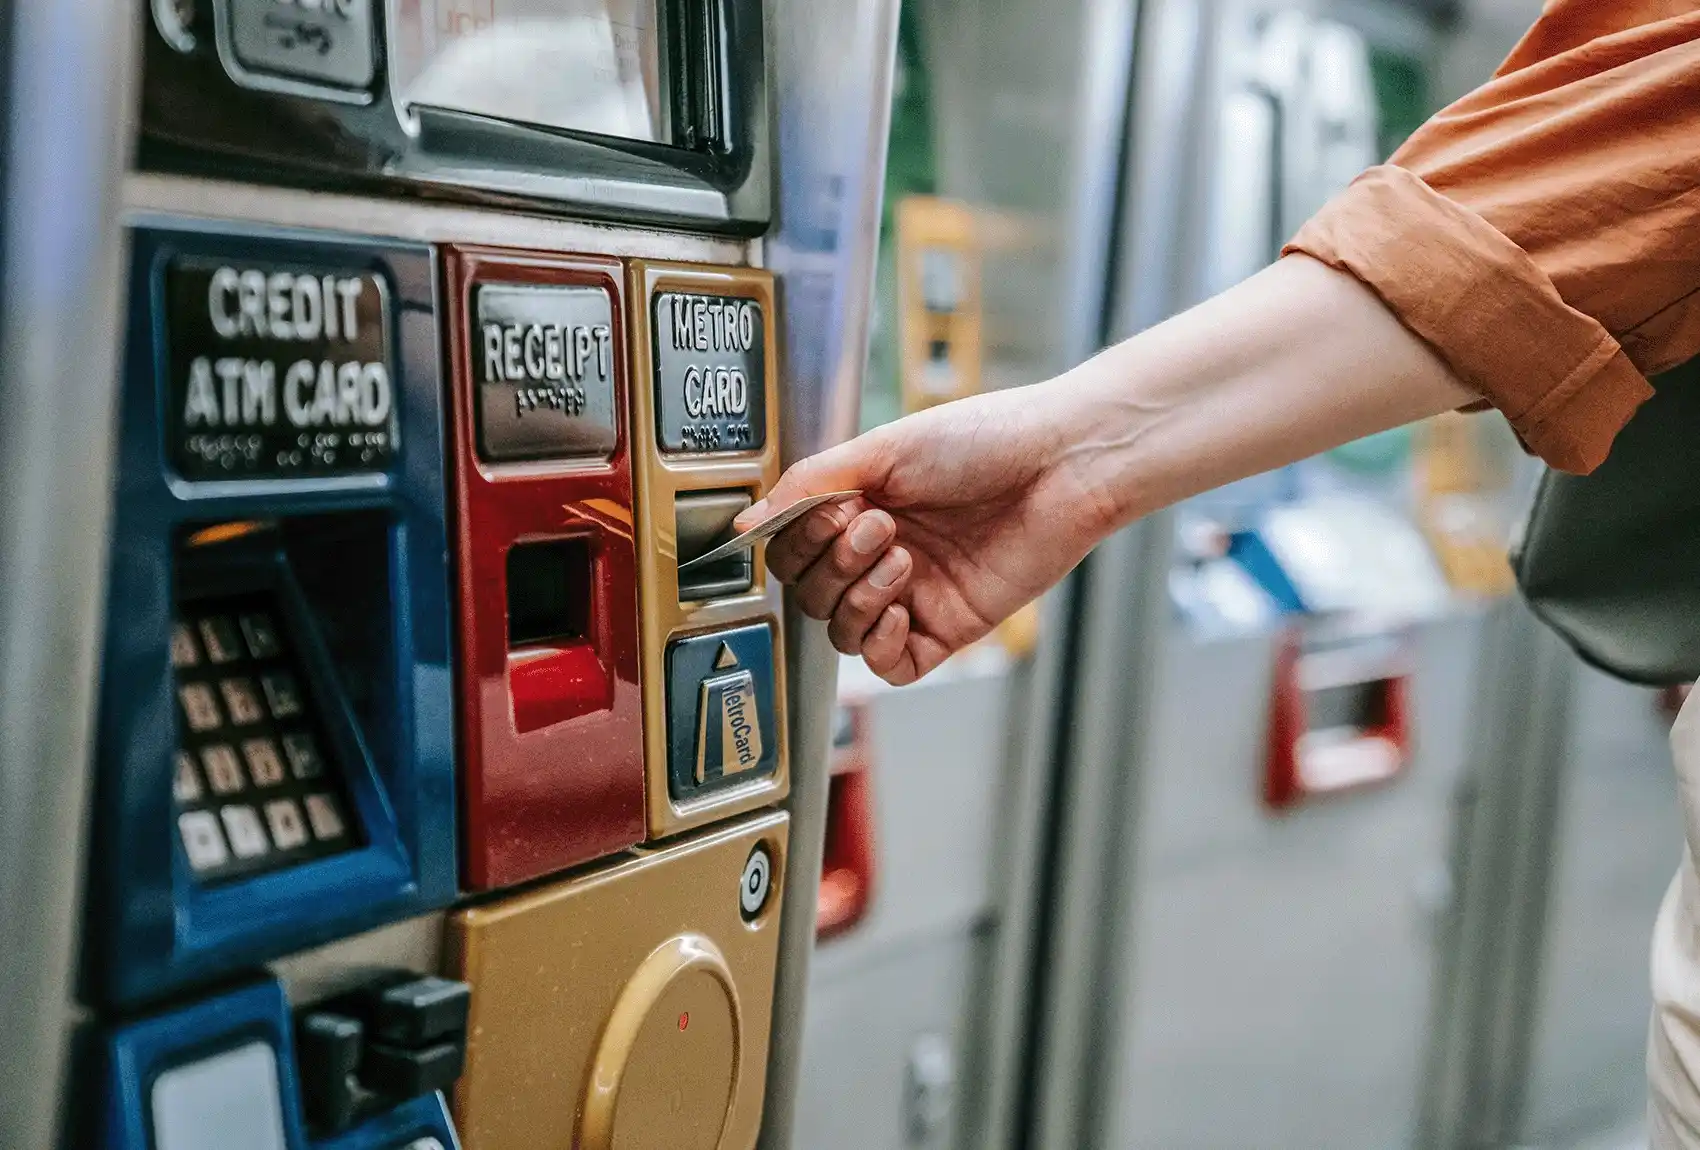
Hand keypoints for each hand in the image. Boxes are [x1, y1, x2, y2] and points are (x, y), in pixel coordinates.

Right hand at [740, 382, 1113, 684]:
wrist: (1061, 463)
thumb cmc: (985, 440)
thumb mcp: (882, 450)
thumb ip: (809, 486)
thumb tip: (745, 527)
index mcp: (859, 508)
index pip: (791, 550)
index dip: (799, 540)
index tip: (834, 510)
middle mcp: (880, 554)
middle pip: (810, 595)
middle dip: (832, 564)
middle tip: (878, 526)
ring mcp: (913, 594)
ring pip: (841, 631)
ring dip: (857, 596)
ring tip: (901, 555)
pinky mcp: (948, 628)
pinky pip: (889, 665)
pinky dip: (880, 642)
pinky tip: (901, 605)